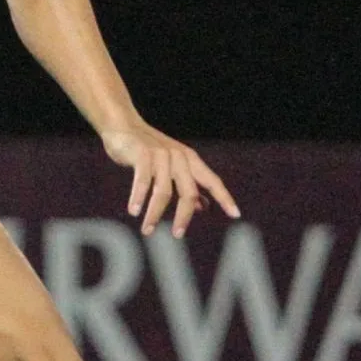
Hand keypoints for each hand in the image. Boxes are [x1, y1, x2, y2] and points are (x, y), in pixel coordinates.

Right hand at [106, 124, 241, 235]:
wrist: (123, 124)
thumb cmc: (148, 150)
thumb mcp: (171, 167)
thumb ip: (187, 185)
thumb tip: (203, 207)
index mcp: (190, 160)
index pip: (212, 181)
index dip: (225, 198)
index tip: (236, 214)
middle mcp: (179, 157)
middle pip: (189, 193)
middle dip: (184, 216)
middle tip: (177, 235)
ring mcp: (162, 155)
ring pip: (163, 192)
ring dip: (154, 214)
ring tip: (147, 230)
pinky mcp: (143, 154)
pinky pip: (143, 181)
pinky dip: (138, 198)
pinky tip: (134, 212)